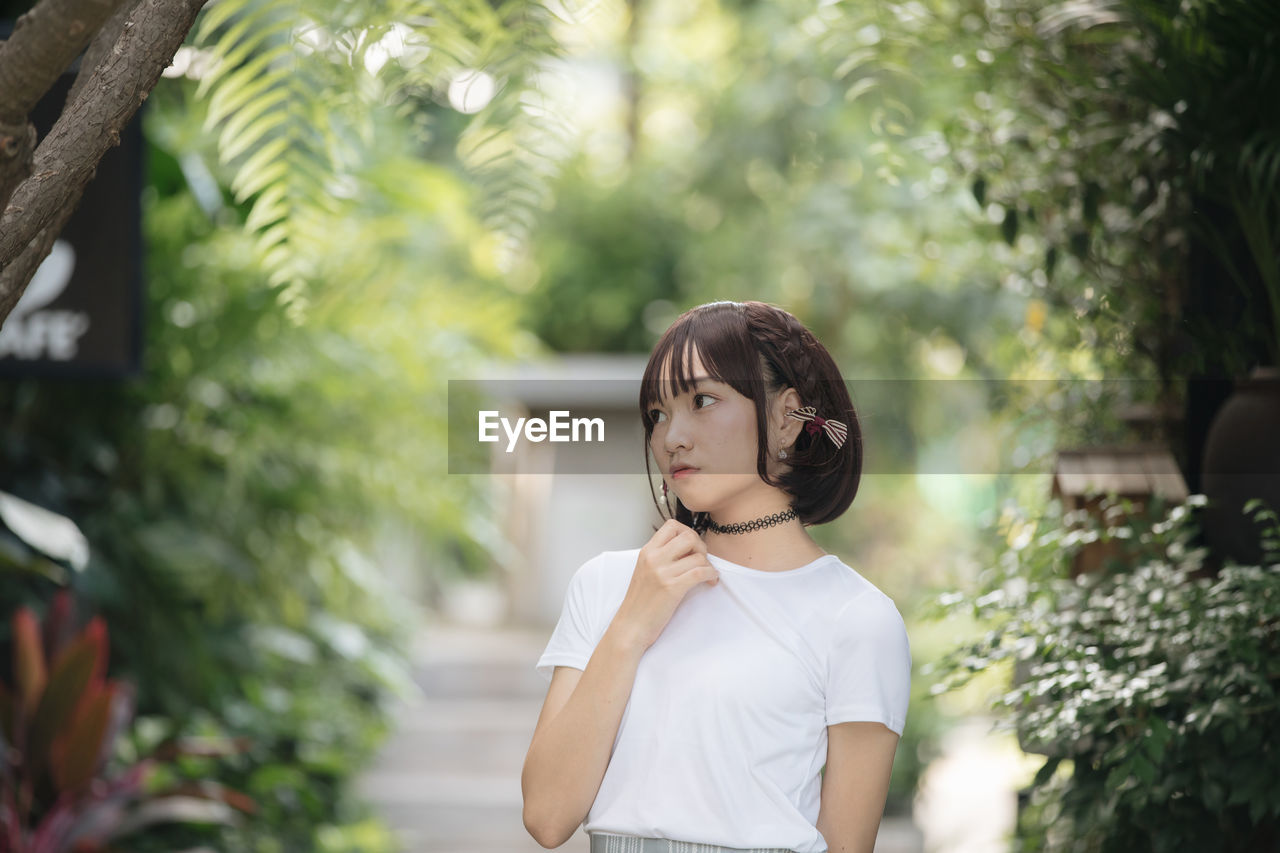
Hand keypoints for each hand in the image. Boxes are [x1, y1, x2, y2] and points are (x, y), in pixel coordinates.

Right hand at [612, 519, 719, 650]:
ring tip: (707, 575)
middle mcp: (654, 558)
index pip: (672, 526)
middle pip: (688, 536)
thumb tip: (687, 550)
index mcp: (647, 552)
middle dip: (701, 546)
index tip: (691, 547)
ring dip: (708, 565)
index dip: (687, 533)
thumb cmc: (639, 603)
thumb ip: (661, 558)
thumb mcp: (645, 571)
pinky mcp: (672, 588)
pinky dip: (711, 575)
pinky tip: (711, 581)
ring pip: (698, 556)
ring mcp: (662, 572)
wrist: (630, 626)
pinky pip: (701, 572)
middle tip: (702, 561)